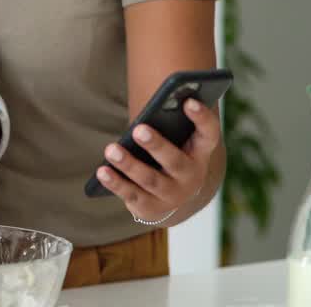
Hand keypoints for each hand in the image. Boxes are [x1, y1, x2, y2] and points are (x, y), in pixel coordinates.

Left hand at [95, 99, 220, 222]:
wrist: (171, 197)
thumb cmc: (171, 155)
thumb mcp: (177, 140)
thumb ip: (171, 123)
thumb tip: (152, 106)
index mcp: (200, 152)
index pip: (208, 133)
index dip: (202, 118)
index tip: (189, 101)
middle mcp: (191, 177)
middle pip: (174, 160)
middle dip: (156, 145)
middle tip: (139, 129)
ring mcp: (172, 195)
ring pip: (149, 179)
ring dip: (129, 164)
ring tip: (111, 149)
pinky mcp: (151, 208)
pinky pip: (131, 194)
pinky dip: (115, 183)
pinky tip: (102, 171)